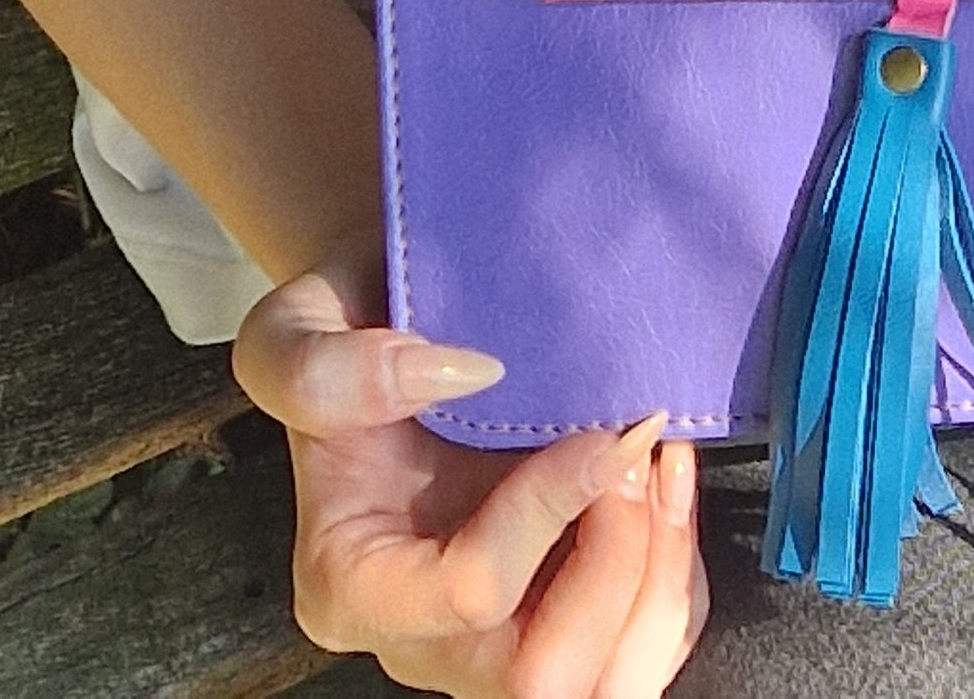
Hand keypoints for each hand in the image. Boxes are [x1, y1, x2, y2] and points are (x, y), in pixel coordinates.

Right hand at [232, 251, 707, 697]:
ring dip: (663, 571)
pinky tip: (668, 480)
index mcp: (353, 583)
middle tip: (640, 448)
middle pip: (544, 673)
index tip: (604, 426)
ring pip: (606, 677)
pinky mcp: (554, 609)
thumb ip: (331, 368)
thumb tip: (470, 375)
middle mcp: (424, 635)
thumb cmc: (347, 323)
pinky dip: (677, 569)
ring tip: (665, 462)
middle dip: (621, 560)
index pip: (471, 592)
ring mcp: (494, 635)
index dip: (551, 510)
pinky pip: (639, 639)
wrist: (396, 312)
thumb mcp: (295, 325)